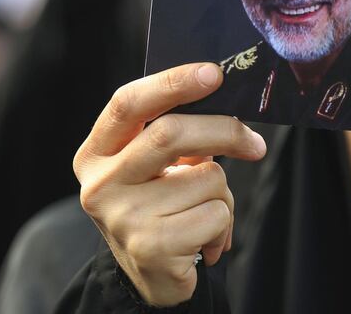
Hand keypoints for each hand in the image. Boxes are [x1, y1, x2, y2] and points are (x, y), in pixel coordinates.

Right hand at [73, 62, 266, 306]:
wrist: (150, 277)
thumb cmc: (159, 208)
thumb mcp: (154, 168)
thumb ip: (176, 134)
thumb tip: (229, 106)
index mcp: (97, 152)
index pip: (128, 103)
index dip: (172, 82)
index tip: (214, 73)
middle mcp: (100, 183)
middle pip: (169, 134)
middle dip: (224, 131)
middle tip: (253, 143)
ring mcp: (122, 217)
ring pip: (205, 178)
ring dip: (223, 194)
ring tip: (203, 213)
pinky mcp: (151, 247)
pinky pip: (215, 214)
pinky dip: (224, 224)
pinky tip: (203, 241)